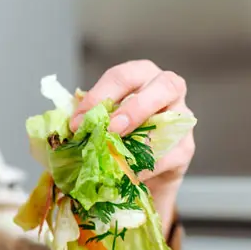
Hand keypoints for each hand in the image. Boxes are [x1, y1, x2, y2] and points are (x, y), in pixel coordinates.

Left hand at [71, 60, 195, 231]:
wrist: (143, 170)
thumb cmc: (121, 135)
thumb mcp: (102, 122)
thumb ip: (88, 119)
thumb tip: (65, 129)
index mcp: (142, 76)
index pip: (123, 76)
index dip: (99, 96)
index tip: (77, 122)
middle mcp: (168, 91)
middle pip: (164, 85)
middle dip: (135, 106)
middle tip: (110, 128)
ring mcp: (181, 119)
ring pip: (174, 118)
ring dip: (143, 137)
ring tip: (117, 151)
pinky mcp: (185, 149)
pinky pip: (170, 155)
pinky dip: (147, 166)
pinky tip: (127, 173)